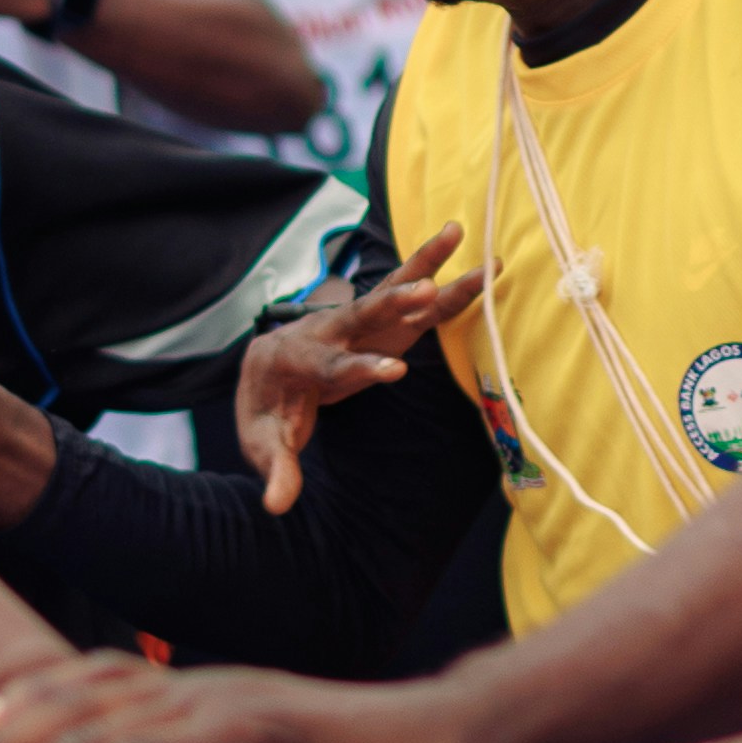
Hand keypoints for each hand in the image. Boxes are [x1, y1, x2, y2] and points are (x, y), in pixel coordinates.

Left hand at [232, 227, 476, 511]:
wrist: (265, 369)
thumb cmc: (267, 409)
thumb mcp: (265, 443)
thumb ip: (276, 469)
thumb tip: (277, 507)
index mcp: (296, 359)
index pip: (332, 364)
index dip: (361, 368)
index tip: (396, 372)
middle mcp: (326, 329)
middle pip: (360, 313)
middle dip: (392, 304)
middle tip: (426, 291)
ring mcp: (354, 320)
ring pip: (390, 290)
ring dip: (424, 266)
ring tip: (458, 235)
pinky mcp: (378, 320)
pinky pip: (412, 296)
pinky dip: (442, 276)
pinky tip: (476, 258)